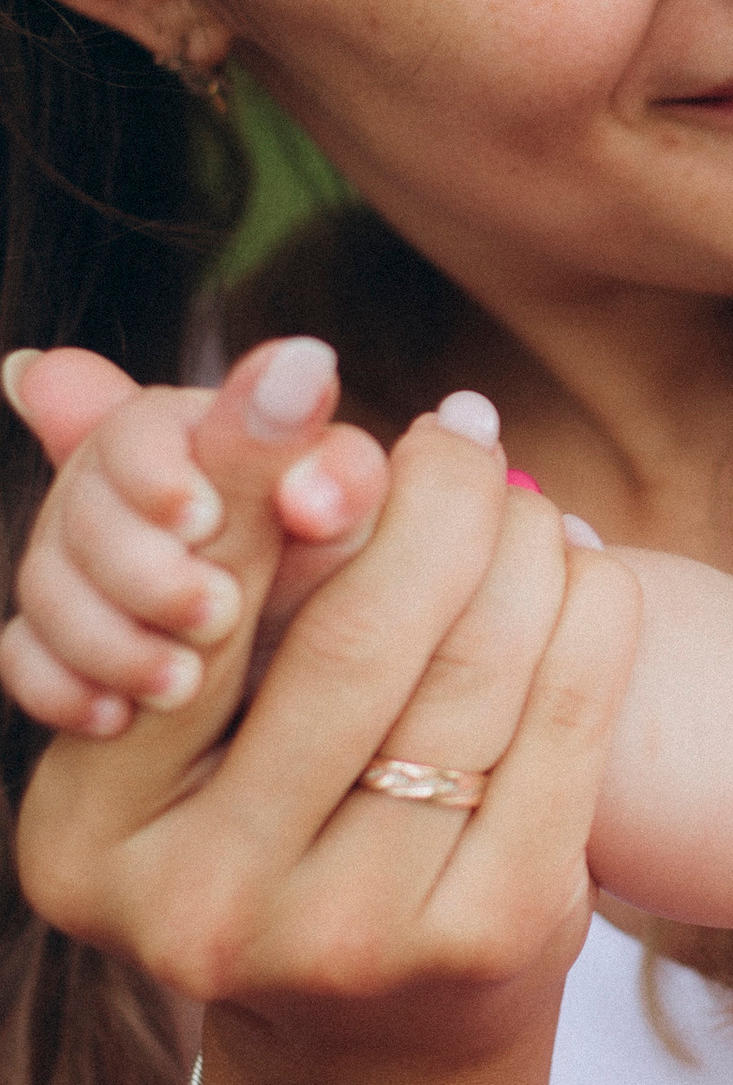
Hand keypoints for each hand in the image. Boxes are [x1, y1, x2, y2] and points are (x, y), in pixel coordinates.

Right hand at [1, 338, 388, 737]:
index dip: (157, 469)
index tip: (199, 516)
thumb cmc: (348, 582)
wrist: (322, 690)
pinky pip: (23, 661)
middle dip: (142, 566)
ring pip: (47, 587)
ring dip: (110, 637)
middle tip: (214, 612)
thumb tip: (309, 366)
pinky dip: (61, 689)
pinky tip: (111, 718)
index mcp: (192, 438)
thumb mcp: (344, 526)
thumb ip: (324, 453)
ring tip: (181, 684)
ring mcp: (87, 570)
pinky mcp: (63, 647)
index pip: (135, 427)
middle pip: (80, 509)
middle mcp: (127, 493)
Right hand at [14, 399, 637, 1084]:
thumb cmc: (268, 843)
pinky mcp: (491, 941)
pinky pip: (562, 723)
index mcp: (89, 838)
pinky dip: (587, 619)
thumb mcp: (183, 729)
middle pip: (352, 633)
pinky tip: (582, 571)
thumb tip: (60, 369)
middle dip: (425, 499)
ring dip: (518, 545)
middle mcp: (203, 905)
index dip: (251, 470)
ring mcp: (352, 937)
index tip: (307, 364)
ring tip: (526, 494)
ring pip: (470, 668)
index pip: (188, 612)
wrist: (372, 1057)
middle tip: (460, 428)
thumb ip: (168, 563)